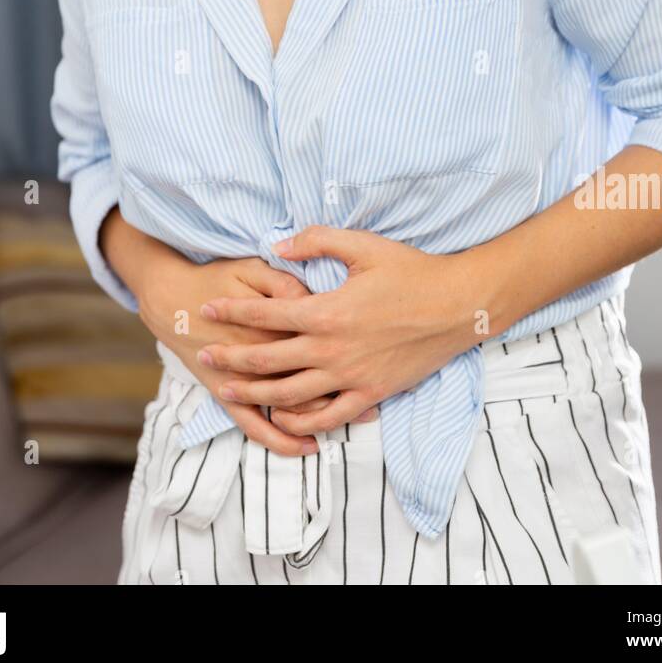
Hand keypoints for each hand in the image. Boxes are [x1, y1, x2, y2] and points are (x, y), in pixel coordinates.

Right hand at [139, 254, 375, 456]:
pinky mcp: (226, 394)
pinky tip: (309, 445)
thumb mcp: (253, 266)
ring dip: (327, 411)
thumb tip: (311, 297)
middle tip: (385, 376)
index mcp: (269, 319)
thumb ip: (285, 280)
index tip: (381, 337)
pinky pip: (257, 426)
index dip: (350, 336)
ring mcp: (240, 379)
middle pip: (312, 372)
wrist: (170, 296)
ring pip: (291, 403)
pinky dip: (283, 440)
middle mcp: (258, 354)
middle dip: (350, 378)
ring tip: (363, 413)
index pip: (318, 332)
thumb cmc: (216, 276)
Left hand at [195, 226, 482, 434]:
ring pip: (288, 395)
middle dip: (230, 359)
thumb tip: (278, 245)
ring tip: (226, 392)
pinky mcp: (370, 395)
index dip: (232, 312)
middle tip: (203, 357)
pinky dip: (300, 421)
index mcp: (326, 312)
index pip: (265, 315)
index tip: (207, 309)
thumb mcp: (363, 245)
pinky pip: (327, 417)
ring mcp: (350, 377)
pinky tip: (281, 418)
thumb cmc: (412, 271)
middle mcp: (332, 350)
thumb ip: (316, 241)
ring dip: (253, 394)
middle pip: (267, 360)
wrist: (458, 306)